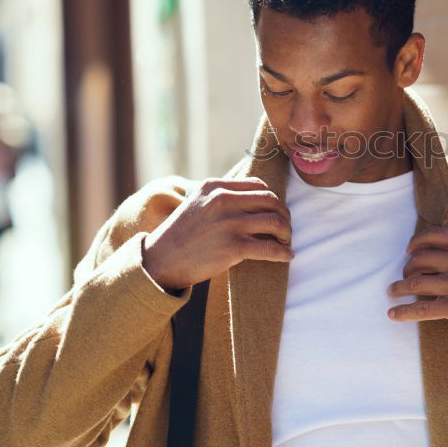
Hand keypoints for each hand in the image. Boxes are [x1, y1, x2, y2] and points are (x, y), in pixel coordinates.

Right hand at [142, 177, 292, 291]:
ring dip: (286, 232)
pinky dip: (283, 252)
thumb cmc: (181, 236)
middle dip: (283, 214)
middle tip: (285, 227)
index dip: (271, 198)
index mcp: (215, 187)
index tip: (275, 210)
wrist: (160, 261)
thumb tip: (256, 202)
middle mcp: (223, 200)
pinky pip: (270, 248)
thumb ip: (221, 199)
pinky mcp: (233, 247)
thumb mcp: (198, 205)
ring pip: (275, 222)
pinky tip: (288, 256)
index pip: (257, 184)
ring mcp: (229, 223)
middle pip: (271, 201)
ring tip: (286, 241)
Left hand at [386, 226, 447, 354]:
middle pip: (420, 258)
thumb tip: (440, 250)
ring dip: (399, 287)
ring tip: (392, 292)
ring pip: (416, 282)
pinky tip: (393, 314)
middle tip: (403, 276)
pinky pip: (421, 309)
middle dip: (407, 268)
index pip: (432, 235)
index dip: (415, 243)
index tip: (408, 251)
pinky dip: (403, 311)